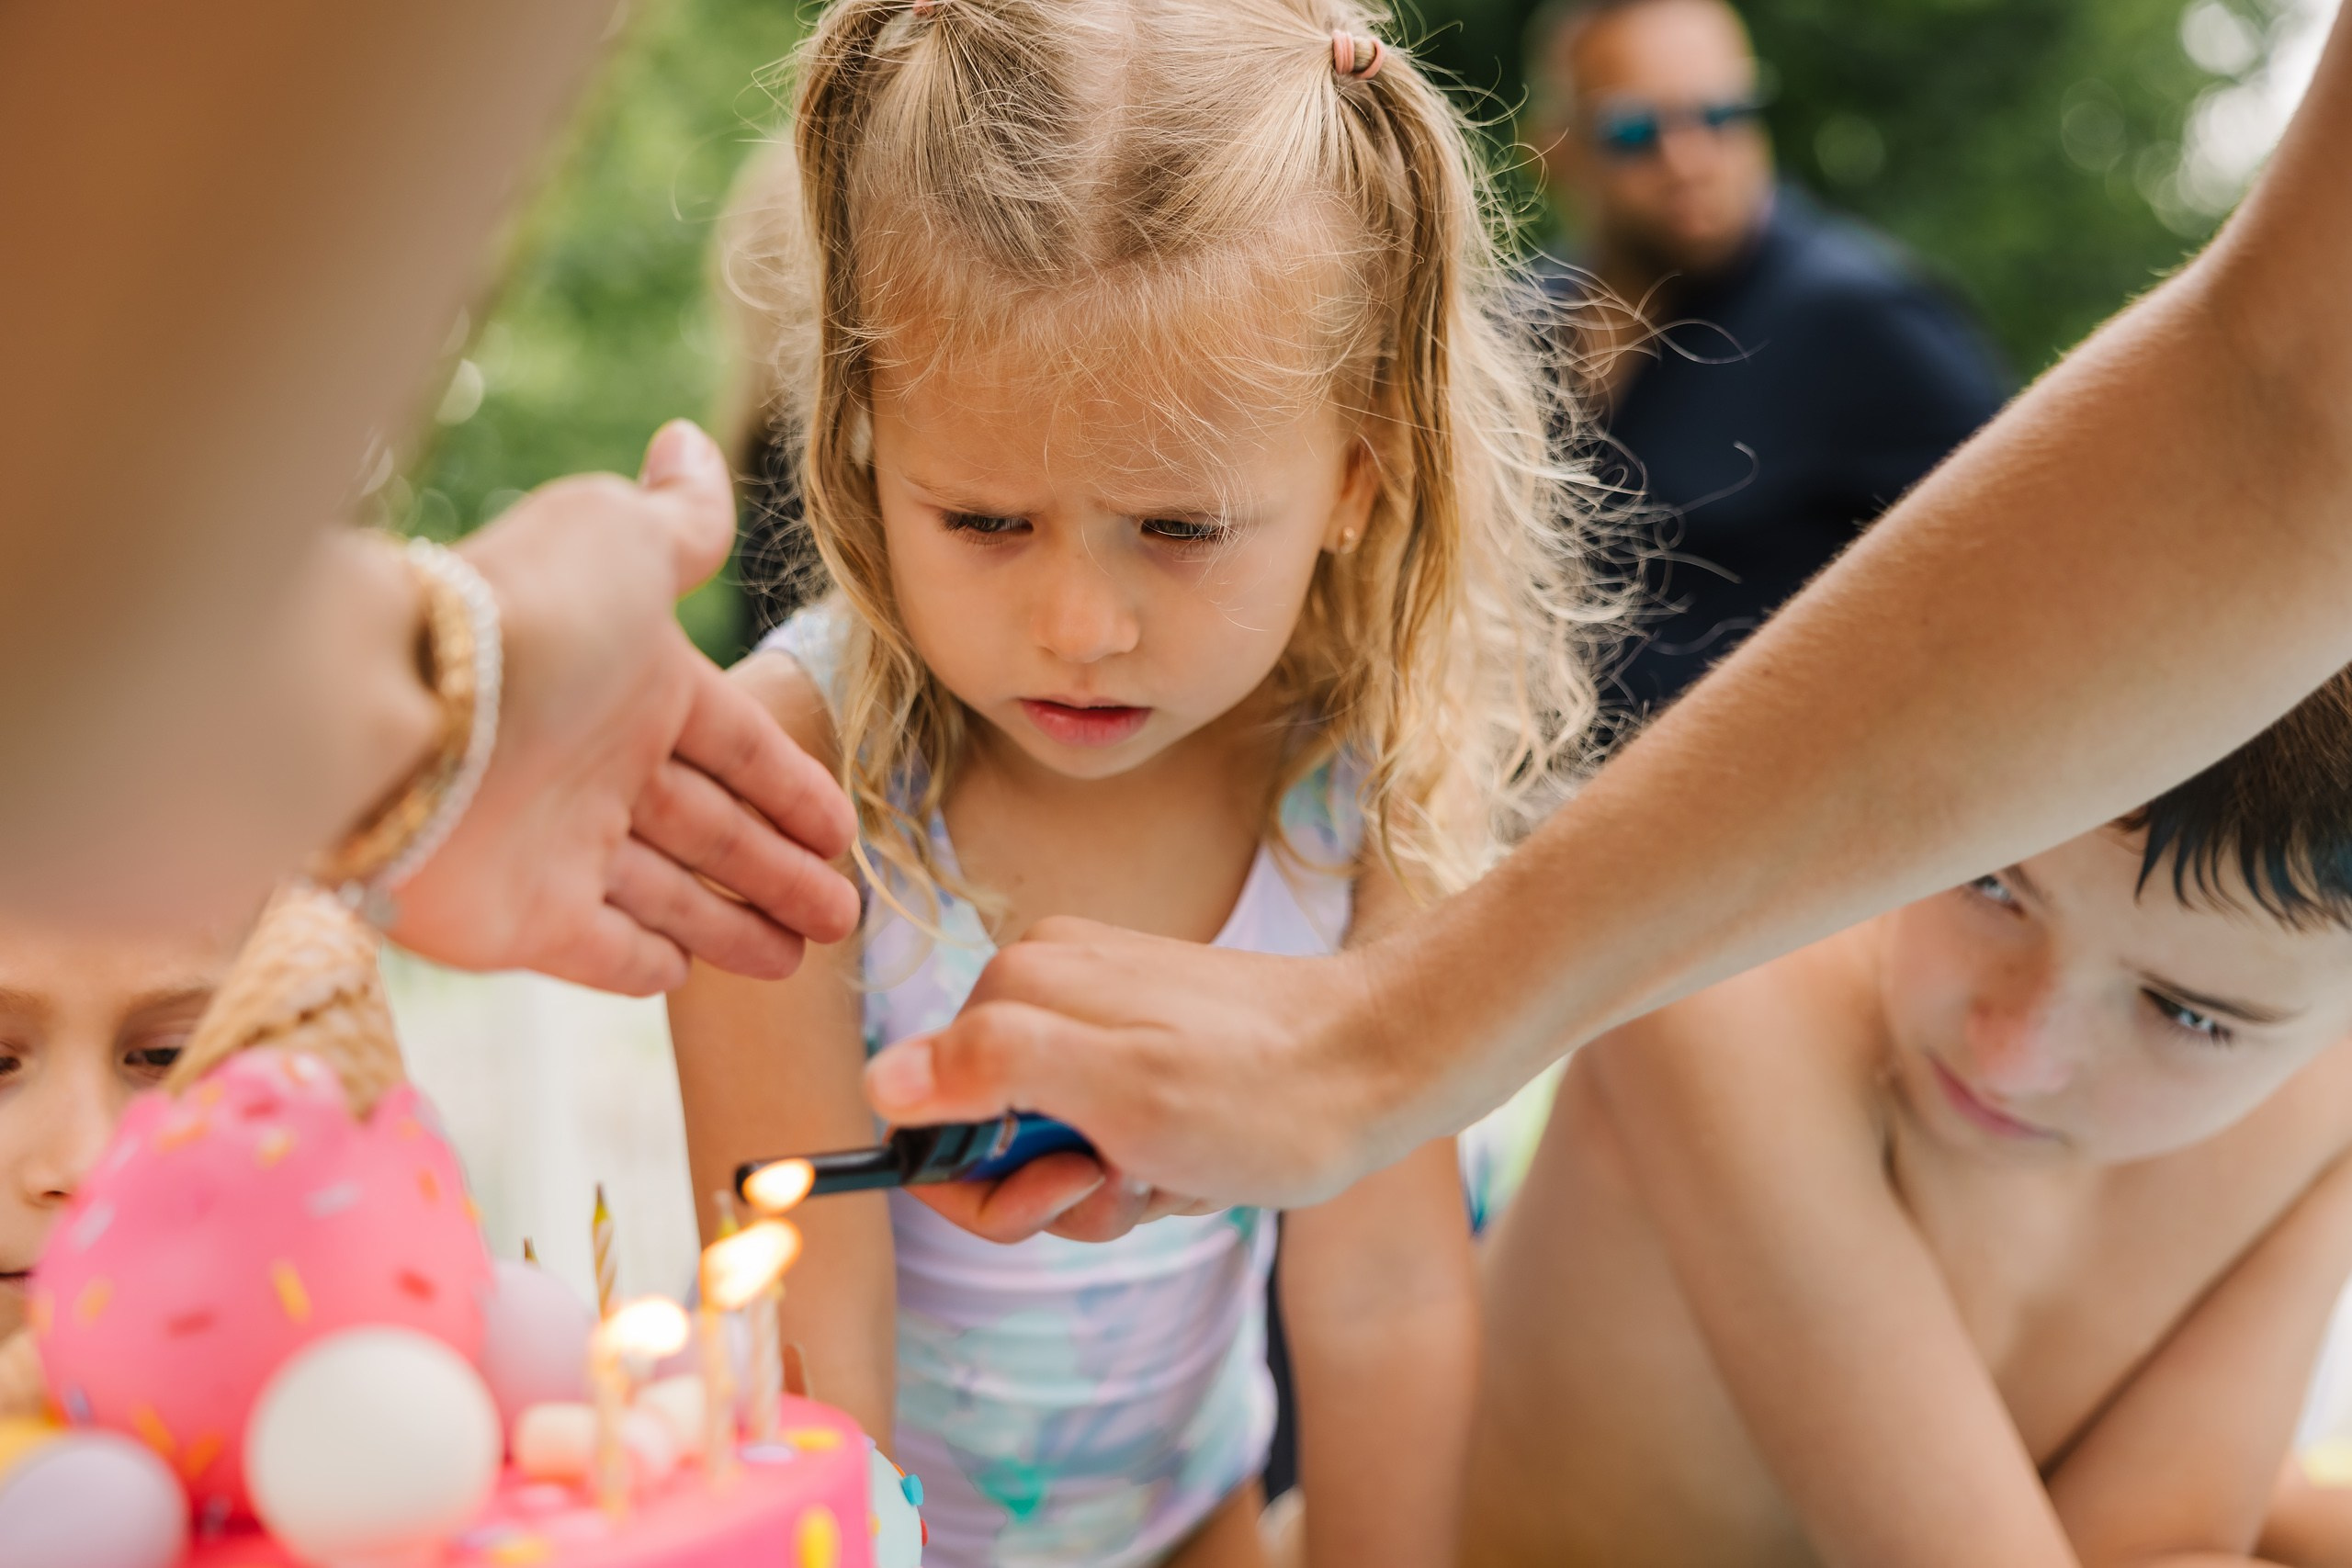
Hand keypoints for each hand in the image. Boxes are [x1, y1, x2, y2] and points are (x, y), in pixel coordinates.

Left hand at [391, 421, 860, 994]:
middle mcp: (597, 768)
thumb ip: (679, 517)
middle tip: (845, 916)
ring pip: (670, 895)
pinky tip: (685, 977)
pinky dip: (644, 965)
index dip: (792, 787)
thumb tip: (685, 438)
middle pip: (712, 828)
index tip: (843, 830)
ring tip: (802, 955)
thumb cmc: (533, 620)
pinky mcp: (524, 924)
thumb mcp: (623, 544)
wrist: (407, 713)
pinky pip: (601, 951)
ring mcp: (559, 849)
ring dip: (736, 925)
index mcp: (633, 688)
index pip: (736, 745)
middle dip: (780, 869)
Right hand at [865, 916, 1406, 1235]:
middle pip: (989, 1139)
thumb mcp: (1118, 1093)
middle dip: (1061, 1189)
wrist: (1383, 1063)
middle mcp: (1045, 987)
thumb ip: (992, 1071)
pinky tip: (1198, 1156)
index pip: (926, 1118)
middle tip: (1138, 1176)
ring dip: (1113, 1185)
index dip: (987, 1189)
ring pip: (1051, 1146)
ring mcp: (1097, 1013)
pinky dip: (1148, 1165)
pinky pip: (1104, 1130)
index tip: (1072, 1189)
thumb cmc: (1262, 1090)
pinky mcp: (1142, 1040)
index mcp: (1018, 986)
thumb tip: (878, 1078)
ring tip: (1180, 1166)